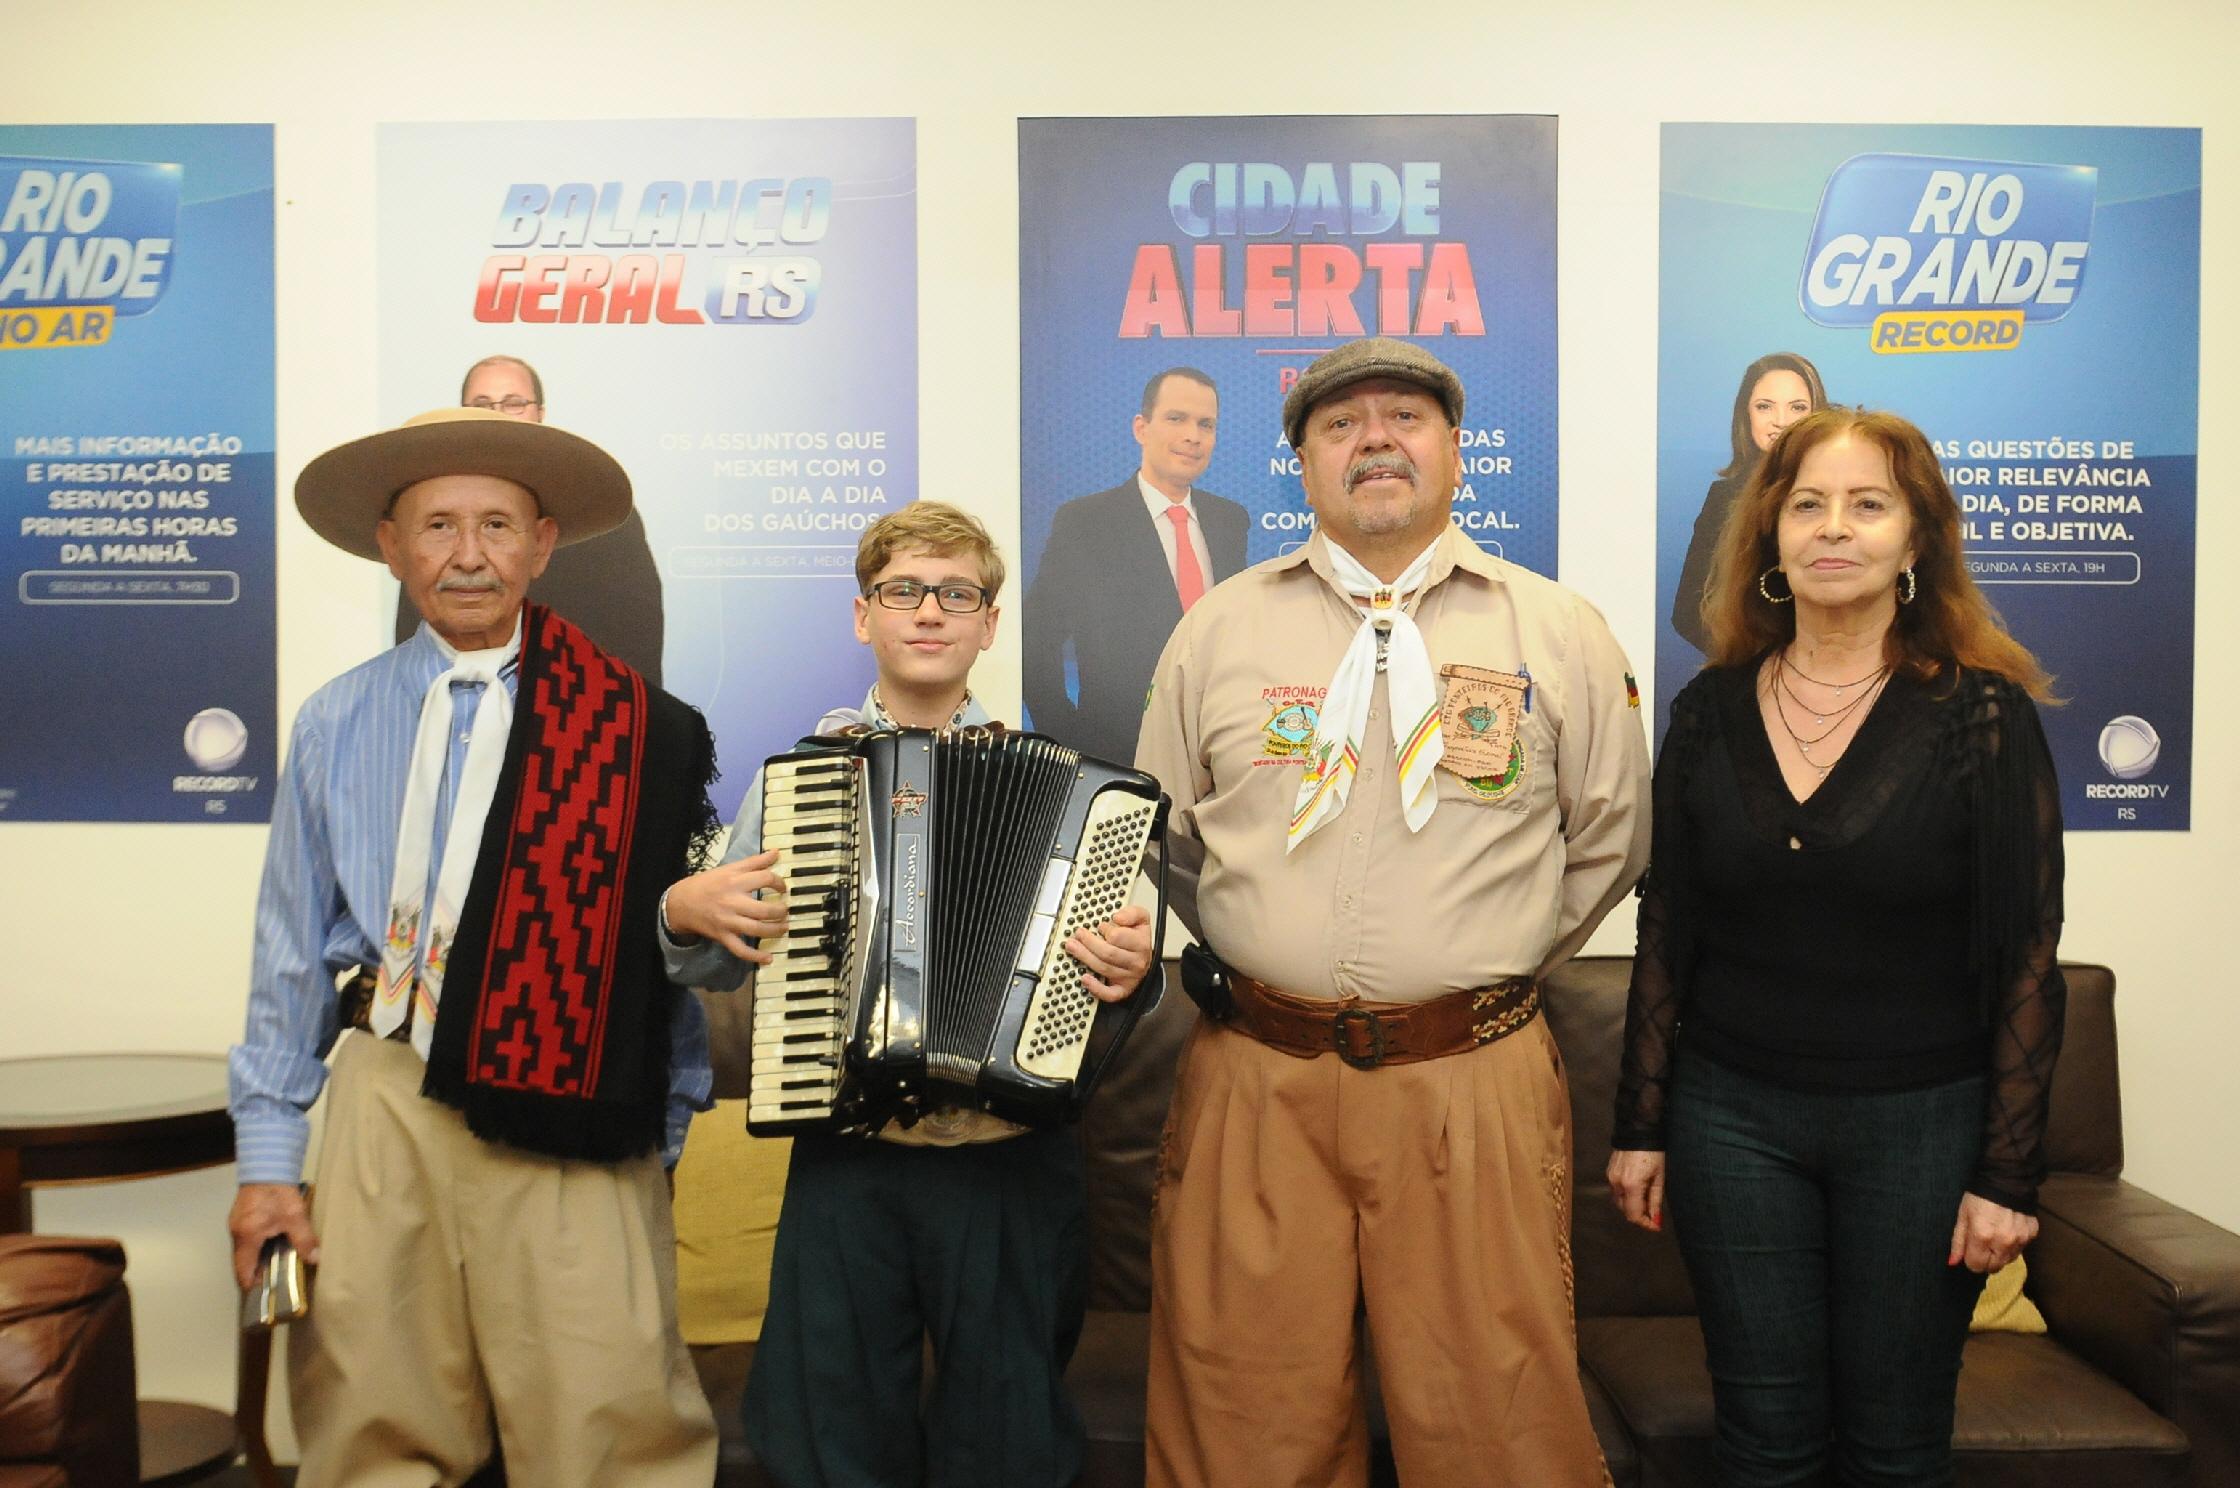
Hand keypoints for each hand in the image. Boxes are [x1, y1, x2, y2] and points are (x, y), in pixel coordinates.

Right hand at [228, 1183, 318, 1291]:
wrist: (267, 1164)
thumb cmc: (278, 1191)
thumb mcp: (294, 1216)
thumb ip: (304, 1239)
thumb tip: (315, 1258)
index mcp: (246, 1237)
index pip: (242, 1271)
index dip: (252, 1284)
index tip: (264, 1292)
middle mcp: (236, 1233)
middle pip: (242, 1262)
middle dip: (257, 1272)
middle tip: (275, 1279)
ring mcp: (236, 1224)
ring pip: (244, 1250)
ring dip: (257, 1258)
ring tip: (277, 1264)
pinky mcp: (241, 1216)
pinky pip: (246, 1239)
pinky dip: (257, 1246)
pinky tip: (273, 1244)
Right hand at [663, 849, 788, 964]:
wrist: (680, 903)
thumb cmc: (708, 883)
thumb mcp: (729, 869)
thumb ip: (754, 862)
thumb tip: (776, 852)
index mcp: (735, 881)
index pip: (765, 879)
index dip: (779, 883)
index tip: (782, 889)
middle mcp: (732, 902)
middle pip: (764, 909)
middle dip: (780, 911)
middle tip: (785, 910)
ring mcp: (728, 921)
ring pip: (757, 930)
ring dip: (775, 930)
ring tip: (783, 927)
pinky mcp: (723, 936)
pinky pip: (740, 950)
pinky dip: (755, 956)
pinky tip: (768, 958)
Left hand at [1066, 904, 1153, 1003]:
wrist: (1144, 959)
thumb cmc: (1137, 938)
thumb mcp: (1140, 919)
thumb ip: (1131, 913)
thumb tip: (1118, 917)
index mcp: (1141, 943)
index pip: (1118, 937)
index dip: (1105, 929)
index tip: (1100, 926)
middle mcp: (1136, 962)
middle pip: (1108, 953)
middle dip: (1089, 942)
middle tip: (1078, 934)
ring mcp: (1129, 977)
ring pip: (1103, 968)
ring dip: (1085, 957)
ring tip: (1072, 947)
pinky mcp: (1122, 990)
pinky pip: (1109, 993)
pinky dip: (1095, 988)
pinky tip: (1084, 978)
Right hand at [1606, 1149, 1666, 1231]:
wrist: (1638, 1131)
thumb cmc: (1654, 1154)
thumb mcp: (1659, 1178)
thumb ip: (1655, 1200)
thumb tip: (1655, 1219)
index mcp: (1631, 1186)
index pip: (1634, 1214)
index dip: (1645, 1223)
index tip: (1656, 1226)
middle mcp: (1617, 1184)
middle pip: (1625, 1210)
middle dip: (1639, 1214)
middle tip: (1653, 1213)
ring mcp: (1610, 1178)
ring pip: (1619, 1201)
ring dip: (1632, 1205)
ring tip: (1645, 1199)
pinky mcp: (1609, 1172)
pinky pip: (1616, 1190)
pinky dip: (1626, 1195)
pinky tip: (1637, 1189)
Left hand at [1949, 1192, 2036, 1272]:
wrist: (2006, 1179)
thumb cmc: (1978, 1197)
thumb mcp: (1962, 1216)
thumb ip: (1958, 1241)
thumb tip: (1952, 1263)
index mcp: (1982, 1237)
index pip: (1976, 1266)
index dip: (1971, 1260)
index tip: (1970, 1251)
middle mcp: (2003, 1242)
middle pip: (1994, 1267)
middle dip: (1986, 1260)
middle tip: (1982, 1246)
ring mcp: (2020, 1239)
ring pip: (2008, 1260)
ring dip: (2000, 1254)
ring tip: (1995, 1237)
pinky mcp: (2032, 1234)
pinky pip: (2021, 1249)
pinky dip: (2013, 1245)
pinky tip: (2008, 1230)